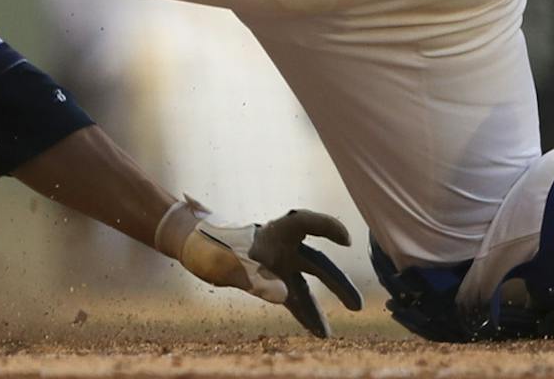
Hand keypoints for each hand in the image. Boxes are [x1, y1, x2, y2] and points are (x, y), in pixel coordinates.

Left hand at [156, 199, 361, 336]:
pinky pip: (293, 299)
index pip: (303, 222)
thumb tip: (285, 297)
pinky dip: (304, 315)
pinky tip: (319, 332)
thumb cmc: (210, 245)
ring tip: (332, 332)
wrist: (196, 247)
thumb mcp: (227, 260)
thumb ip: (254, 277)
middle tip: (356, 306)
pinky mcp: (271, 282)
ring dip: (322, 306)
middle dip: (337, 283)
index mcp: (271, 232)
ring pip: (307, 285)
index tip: (345, 240)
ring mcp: (279, 265)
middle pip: (316, 262)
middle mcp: (282, 247)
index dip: (326, 227)